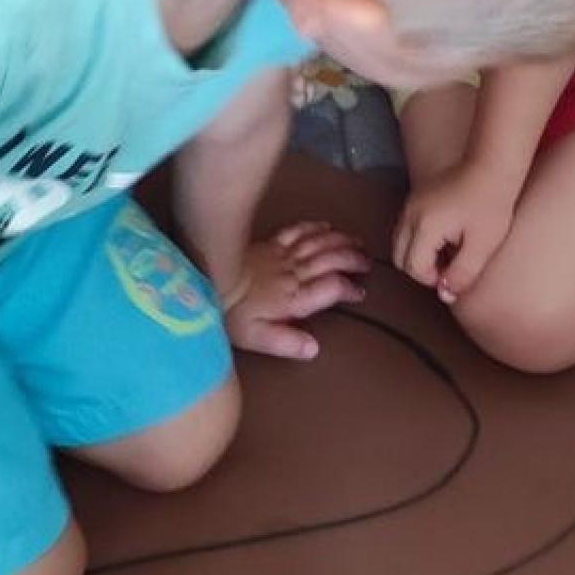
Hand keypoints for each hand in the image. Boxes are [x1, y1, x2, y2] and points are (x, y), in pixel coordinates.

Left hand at [223, 222, 368, 361]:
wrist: (207, 279)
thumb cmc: (231, 314)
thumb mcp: (257, 338)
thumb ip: (287, 343)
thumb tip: (314, 348)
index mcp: (294, 298)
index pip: (332, 289)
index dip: (349, 289)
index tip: (359, 293)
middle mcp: (294, 274)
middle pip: (332, 261)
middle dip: (354, 260)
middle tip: (368, 263)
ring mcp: (283, 256)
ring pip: (320, 244)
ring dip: (342, 242)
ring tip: (359, 244)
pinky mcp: (271, 244)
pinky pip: (298, 231)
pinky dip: (316, 227)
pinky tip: (327, 226)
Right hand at [393, 161, 519, 304]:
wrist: (491, 166)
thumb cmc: (491, 204)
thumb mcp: (483, 246)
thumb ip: (462, 274)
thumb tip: (445, 295)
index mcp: (425, 226)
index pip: (414, 267)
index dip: (433, 278)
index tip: (455, 273)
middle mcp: (410, 214)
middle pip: (400, 257)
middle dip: (422, 268)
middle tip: (450, 265)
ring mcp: (410, 204)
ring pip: (400, 243)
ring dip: (419, 255)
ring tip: (449, 251)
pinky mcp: (415, 198)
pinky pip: (406, 229)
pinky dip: (419, 240)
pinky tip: (445, 237)